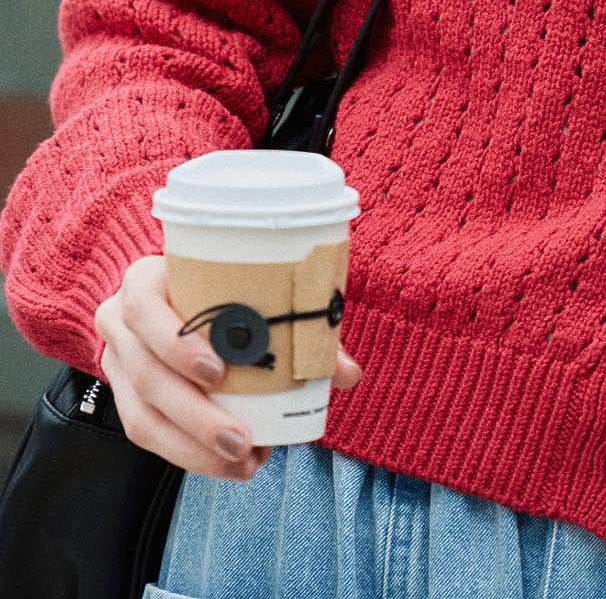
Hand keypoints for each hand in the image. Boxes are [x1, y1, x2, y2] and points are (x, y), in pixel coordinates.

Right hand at [94, 253, 363, 481]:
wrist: (174, 296)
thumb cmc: (221, 289)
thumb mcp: (247, 290)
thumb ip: (297, 325)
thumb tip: (349, 373)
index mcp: (145, 281)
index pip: (144, 308)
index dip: (177, 344)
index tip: (220, 373)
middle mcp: (120, 322)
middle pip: (147, 375)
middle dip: (197, 417)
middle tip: (243, 441)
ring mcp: (116, 362)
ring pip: (142, 416)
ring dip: (193, 448)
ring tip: (243, 461)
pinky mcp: (121, 397)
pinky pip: (146, 434)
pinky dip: (188, 453)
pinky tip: (227, 464)